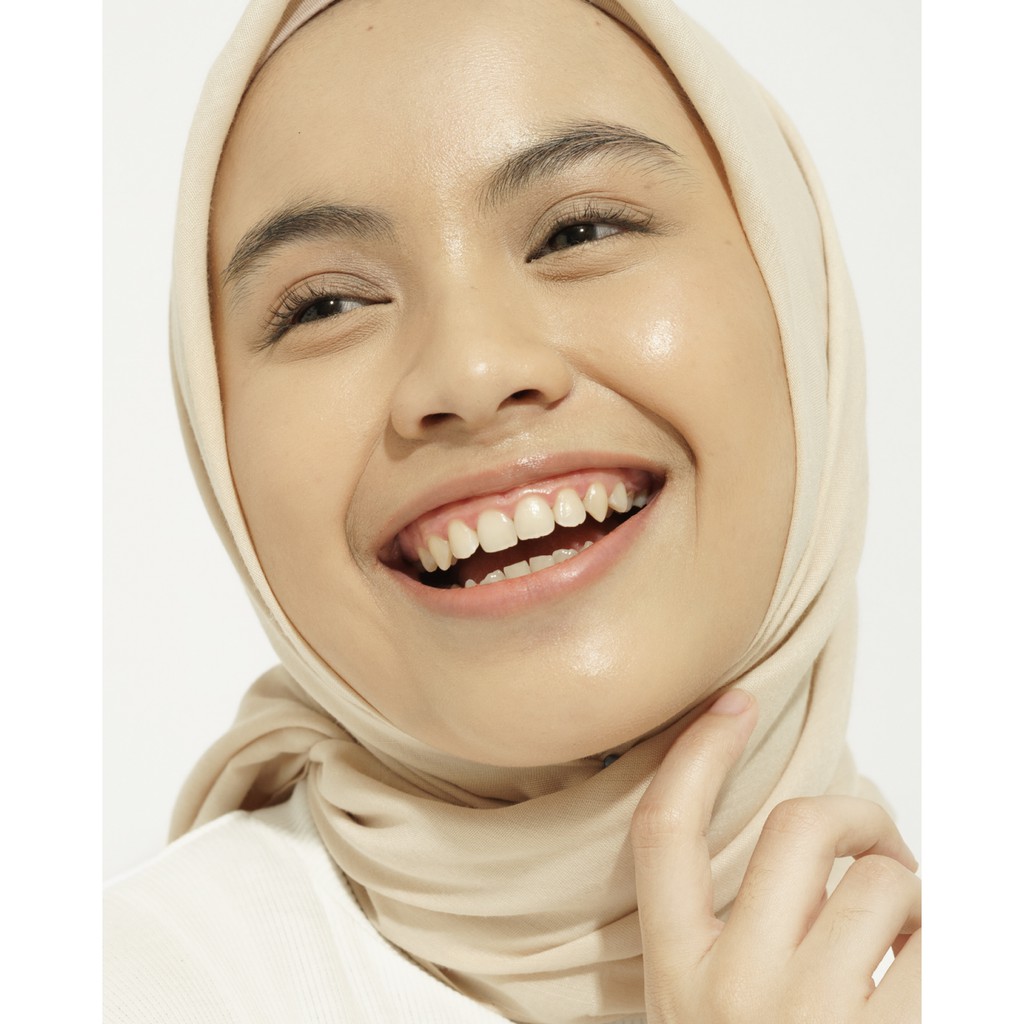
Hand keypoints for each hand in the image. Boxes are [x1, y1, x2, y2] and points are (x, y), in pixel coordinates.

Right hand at [631, 690, 920, 1022]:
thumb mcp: (708, 1016)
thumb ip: (740, 945)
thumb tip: (815, 873)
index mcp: (680, 980)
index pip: (664, 835)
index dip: (697, 753)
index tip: (734, 706)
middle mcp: (737, 992)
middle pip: (797, 828)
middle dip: (859, 817)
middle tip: (884, 849)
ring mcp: (812, 1015)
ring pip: (884, 881)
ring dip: (918, 900)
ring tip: (917, 944)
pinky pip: (944, 940)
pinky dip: (953, 938)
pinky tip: (936, 973)